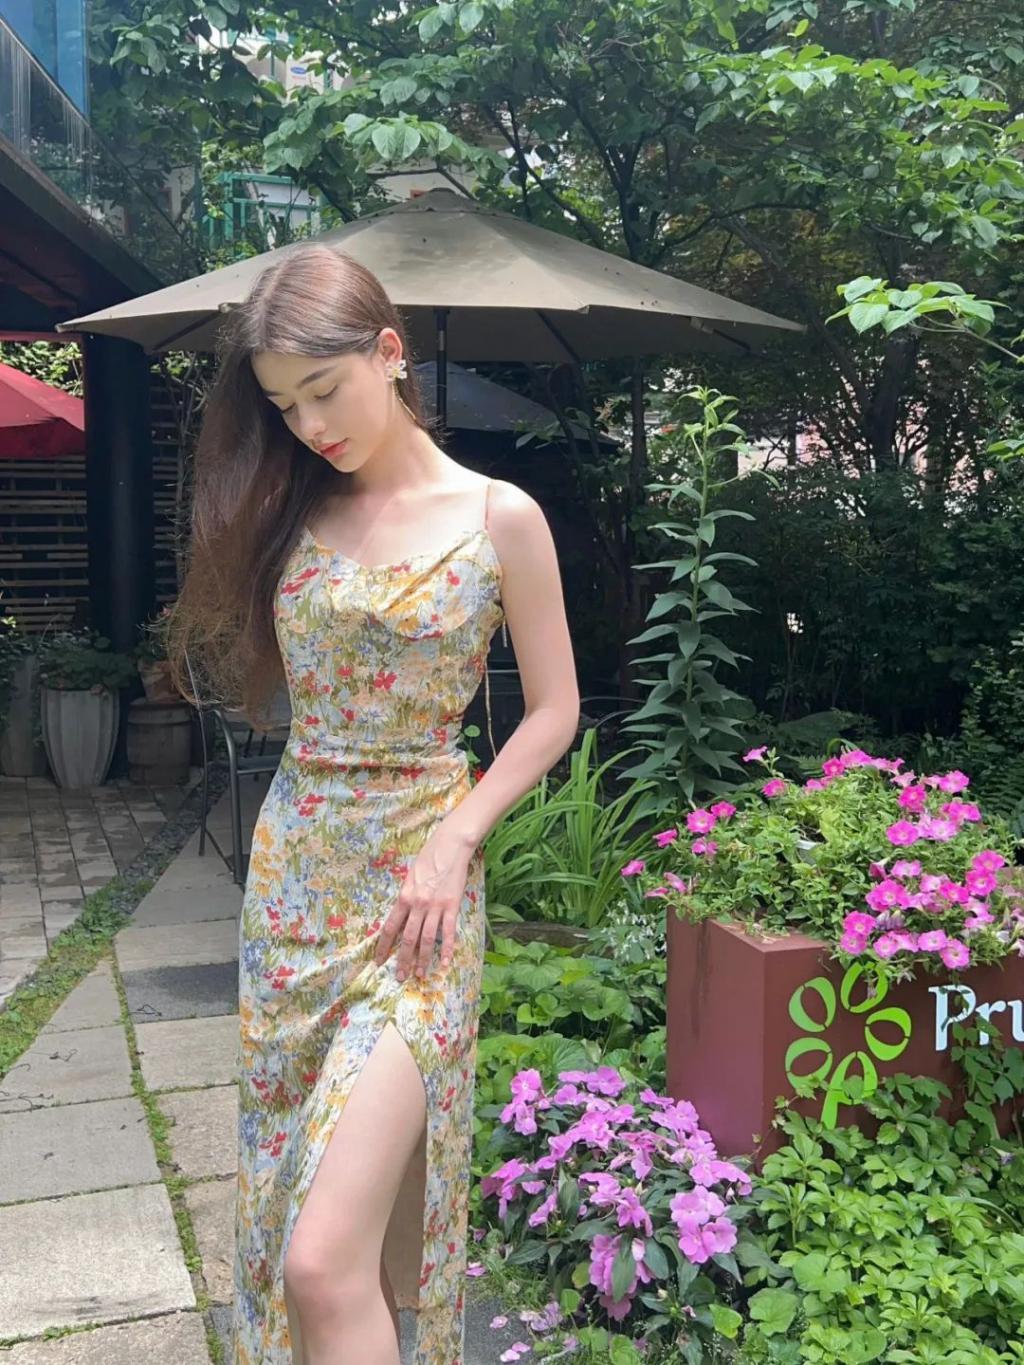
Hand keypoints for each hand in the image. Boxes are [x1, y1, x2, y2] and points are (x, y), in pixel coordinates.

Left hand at [373, 830, 472, 980]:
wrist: (450, 846)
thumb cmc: (429, 857)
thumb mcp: (410, 876)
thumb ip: (406, 896)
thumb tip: (401, 914)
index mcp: (404, 897)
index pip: (390, 928)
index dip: (383, 946)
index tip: (379, 961)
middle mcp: (417, 905)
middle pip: (407, 938)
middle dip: (403, 960)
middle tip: (400, 977)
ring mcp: (435, 907)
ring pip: (426, 939)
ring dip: (423, 959)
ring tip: (419, 974)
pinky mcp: (452, 906)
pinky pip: (448, 932)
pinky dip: (447, 949)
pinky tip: (445, 962)